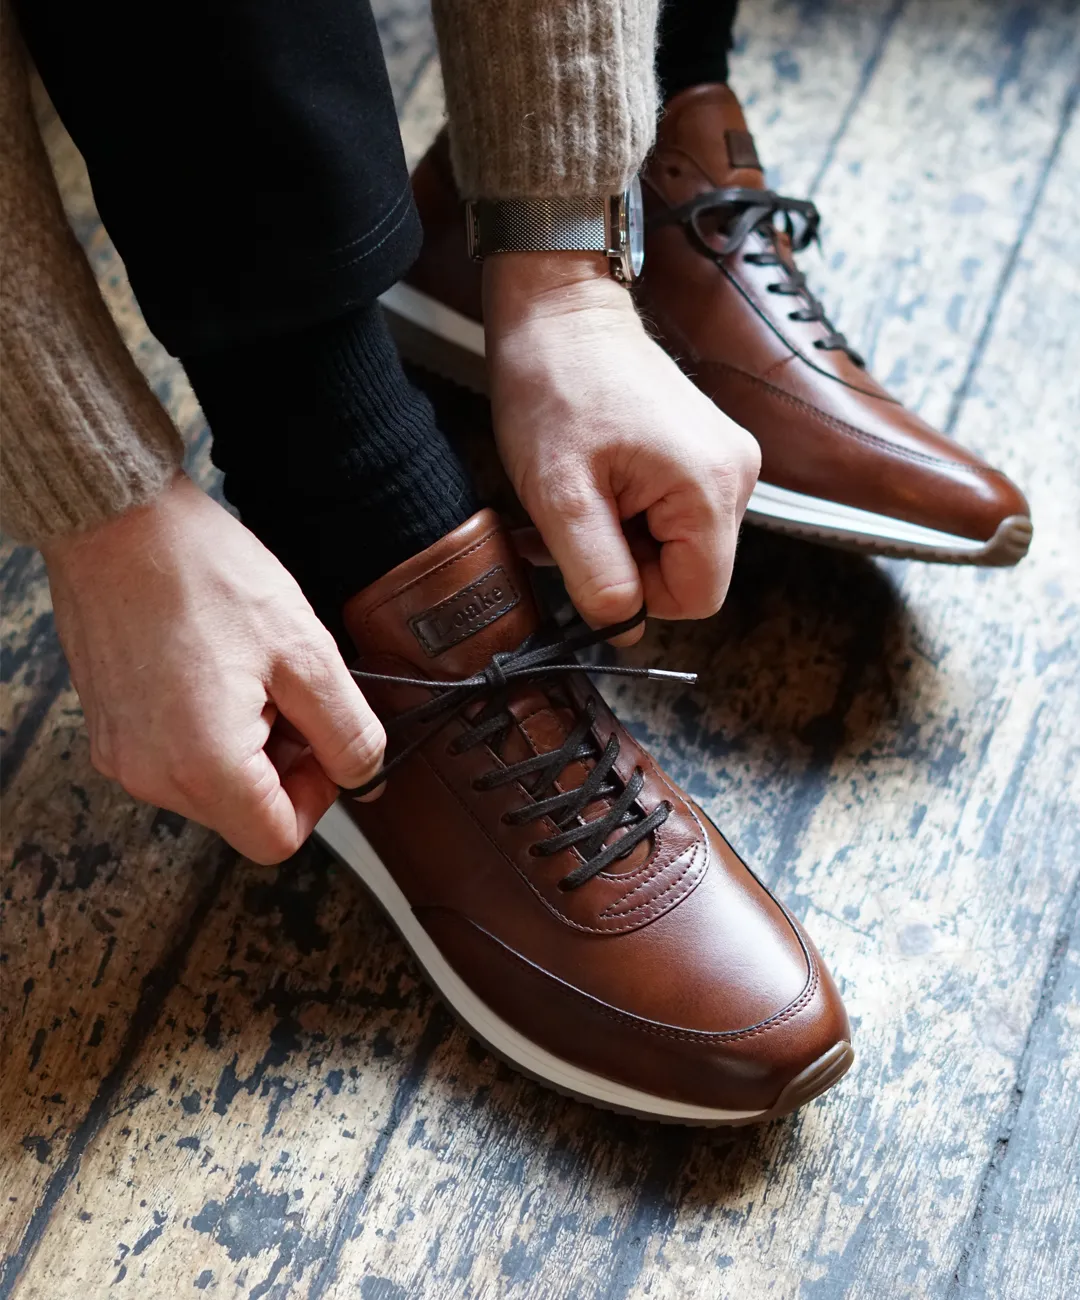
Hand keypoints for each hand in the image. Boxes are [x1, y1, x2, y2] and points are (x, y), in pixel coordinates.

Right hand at [43, 475, 384, 863]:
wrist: (119, 520)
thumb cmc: (206, 576)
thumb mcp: (306, 653)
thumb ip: (347, 730)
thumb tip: (366, 777)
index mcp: (203, 768)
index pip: (277, 839)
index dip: (318, 796)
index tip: (324, 743)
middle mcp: (151, 776)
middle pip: (243, 813)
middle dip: (282, 762)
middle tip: (289, 691)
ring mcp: (122, 754)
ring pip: (211, 784)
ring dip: (247, 742)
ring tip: (247, 671)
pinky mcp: (110, 729)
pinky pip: (174, 755)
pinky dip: (208, 727)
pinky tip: (214, 666)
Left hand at [484, 253, 759, 640]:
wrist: (561, 309)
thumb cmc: (556, 387)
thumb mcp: (561, 497)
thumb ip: (598, 575)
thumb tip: (624, 629)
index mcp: (712, 488)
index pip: (697, 599)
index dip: (638, 596)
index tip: (591, 554)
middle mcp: (738, 476)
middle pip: (691, 573)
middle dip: (626, 565)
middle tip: (574, 522)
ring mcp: (727, 461)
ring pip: (679, 548)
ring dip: (622, 541)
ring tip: (581, 498)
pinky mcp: (709, 452)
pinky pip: (676, 516)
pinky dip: (631, 516)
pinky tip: (597, 487)